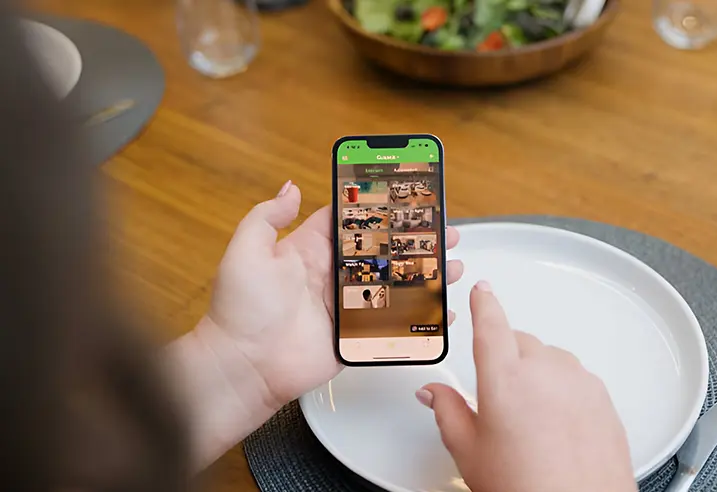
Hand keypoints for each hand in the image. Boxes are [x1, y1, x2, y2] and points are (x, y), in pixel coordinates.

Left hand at [201, 181, 463, 407]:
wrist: (243, 366)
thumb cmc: (238, 310)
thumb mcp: (246, 250)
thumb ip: (268, 216)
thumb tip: (290, 188)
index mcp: (309, 251)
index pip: (351, 222)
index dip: (379, 208)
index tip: (406, 196)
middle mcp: (331, 277)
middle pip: (383, 253)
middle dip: (414, 241)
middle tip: (443, 231)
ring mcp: (346, 309)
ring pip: (395, 286)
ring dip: (425, 275)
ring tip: (453, 266)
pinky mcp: (354, 339)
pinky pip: (394, 326)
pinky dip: (420, 319)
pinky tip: (442, 311)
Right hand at [417, 281, 636, 491]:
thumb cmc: (528, 490)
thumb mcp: (469, 452)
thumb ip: (447, 411)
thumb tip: (434, 393)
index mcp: (506, 378)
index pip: (490, 324)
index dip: (484, 303)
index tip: (482, 290)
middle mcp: (546, 371)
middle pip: (520, 343)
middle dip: (506, 359)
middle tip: (497, 399)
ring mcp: (579, 383)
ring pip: (551, 360)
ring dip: (536, 374)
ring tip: (528, 420)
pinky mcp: (603, 399)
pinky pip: (576, 380)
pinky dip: (562, 391)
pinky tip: (554, 426)